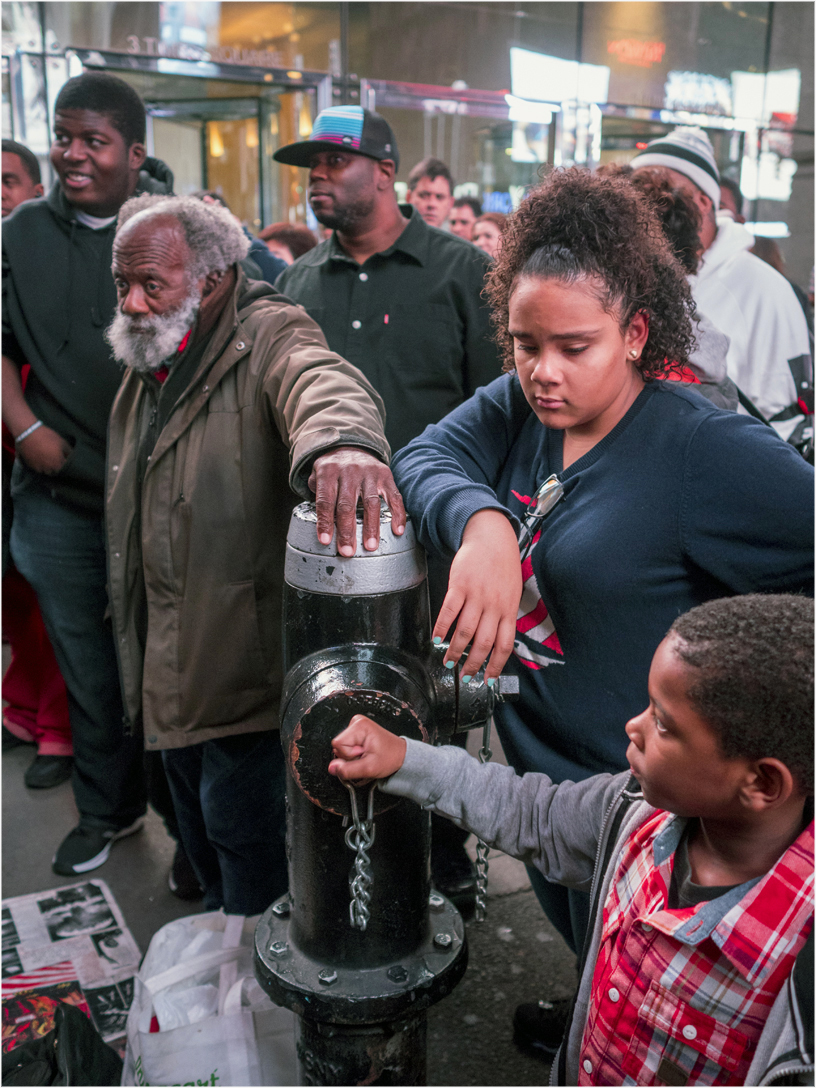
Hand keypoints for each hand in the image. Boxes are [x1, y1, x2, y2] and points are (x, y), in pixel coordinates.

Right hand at [16, 426, 71, 475]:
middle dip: (57, 466)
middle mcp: (49, 469)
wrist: (27, 433)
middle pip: (56, 472)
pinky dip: (40, 465)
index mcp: (58, 464)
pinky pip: (38, 469)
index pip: (65, 469)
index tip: (65, 458)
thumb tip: (72, 457)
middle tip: (56, 458)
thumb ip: (69, 452)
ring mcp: (39, 468)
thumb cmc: (47, 436)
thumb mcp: (62, 442)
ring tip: (48, 458)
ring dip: (48, 467)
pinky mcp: (31, 466)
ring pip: (46, 471)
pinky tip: (40, 457)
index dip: (66, 464)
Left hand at [309, 447, 405, 555]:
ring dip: (371, 527)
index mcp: (328, 472)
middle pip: (347, 505)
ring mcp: (369, 473)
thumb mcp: (317, 475)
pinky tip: (397, 530)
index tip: (325, 541)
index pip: (325, 500)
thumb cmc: (332, 469)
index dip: (325, 522)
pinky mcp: (385, 475)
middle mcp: (349, 471)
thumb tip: (320, 521)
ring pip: (370, 503)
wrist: (350, 446)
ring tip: (370, 546)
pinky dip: (397, 514)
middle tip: (347, 551)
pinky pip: (394, 496)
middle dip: (347, 530)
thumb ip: (316, 494)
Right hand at [328, 714, 407, 784]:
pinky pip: (346, 747)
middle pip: (339, 746)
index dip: (349, 755)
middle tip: (366, 756)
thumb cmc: (390, 757)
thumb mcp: (369, 768)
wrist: (400, 755)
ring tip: (367, 755)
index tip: (363, 755)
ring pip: (341, 748)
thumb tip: (332, 768)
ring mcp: (356, 726)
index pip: (338, 744)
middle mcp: (357, 722)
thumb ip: (348, 769)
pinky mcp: (356, 732)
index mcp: (360, 725)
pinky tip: (365, 753)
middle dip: (350, 757)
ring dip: (352, 756)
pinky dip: (354, 754)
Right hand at [434, 510, 521, 682]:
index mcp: (509, 610)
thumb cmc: (502, 567)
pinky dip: (442, 628)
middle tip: (464, 676)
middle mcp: (494, 605)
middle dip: (473, 664)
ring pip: (465, 631)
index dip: (495, 666)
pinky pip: (449, 611)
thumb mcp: (511, 594)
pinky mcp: (460, 585)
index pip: (504, 645)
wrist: (492, 538)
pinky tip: (437, 638)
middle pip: (483, 643)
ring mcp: (477, 595)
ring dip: (455, 650)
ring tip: (448, 661)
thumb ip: (504, 617)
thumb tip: (496, 644)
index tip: (487, 680)